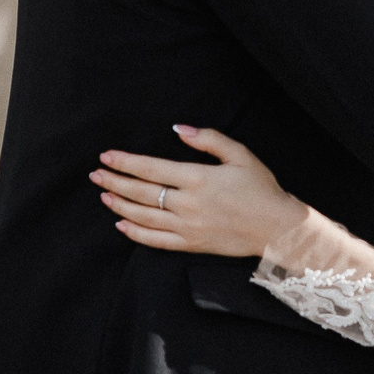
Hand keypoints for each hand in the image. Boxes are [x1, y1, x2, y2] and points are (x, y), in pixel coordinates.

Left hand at [93, 125, 313, 259]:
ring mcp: (188, 227)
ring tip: (104, 195)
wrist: (278, 228)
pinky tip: (122, 224)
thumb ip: (208, 139)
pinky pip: (156, 241)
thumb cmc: (261, 189)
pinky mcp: (192, 244)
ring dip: (120, 205)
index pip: (151, 169)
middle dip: (115, 182)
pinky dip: (136, 233)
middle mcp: (188, 204)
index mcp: (198, 178)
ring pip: (144, 217)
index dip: (125, 162)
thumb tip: (179, 129)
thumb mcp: (240, 155)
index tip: (107, 156)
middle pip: (141, 193)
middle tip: (96, 174)